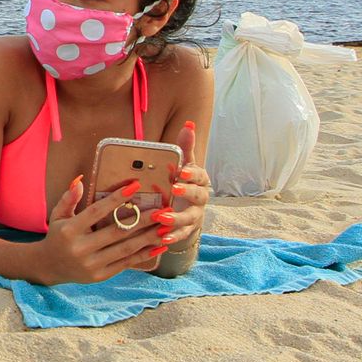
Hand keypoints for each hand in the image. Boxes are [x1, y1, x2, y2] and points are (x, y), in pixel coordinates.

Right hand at [35, 177, 172, 283]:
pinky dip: (144, 255)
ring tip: (166, 227)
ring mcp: (91, 264)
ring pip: (126, 248)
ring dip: (149, 238)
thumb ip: (69, 198)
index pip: (96, 211)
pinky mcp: (100, 275)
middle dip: (142, 220)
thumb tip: (80, 180)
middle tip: (163, 210)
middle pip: (117, 231)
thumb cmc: (58, 236)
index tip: (135, 186)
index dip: (116, 199)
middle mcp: (81, 248)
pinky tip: (160, 246)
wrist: (49, 267)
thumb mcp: (58, 215)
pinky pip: (126, 263)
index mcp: (70, 230)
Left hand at [158, 120, 211, 249]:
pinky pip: (182, 234)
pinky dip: (173, 236)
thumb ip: (186, 147)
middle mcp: (200, 198)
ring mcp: (195, 215)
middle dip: (186, 193)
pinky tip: (162, 238)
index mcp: (199, 180)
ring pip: (189, 218)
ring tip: (161, 217)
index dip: (191, 174)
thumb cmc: (183, 180)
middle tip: (174, 189)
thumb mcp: (185, 164)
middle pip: (198, 196)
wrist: (189, 206)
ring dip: (176, 218)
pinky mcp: (188, 229)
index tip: (181, 171)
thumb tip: (189, 124)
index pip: (199, 175)